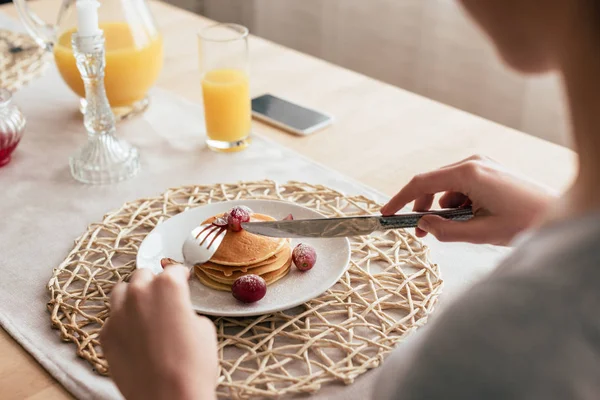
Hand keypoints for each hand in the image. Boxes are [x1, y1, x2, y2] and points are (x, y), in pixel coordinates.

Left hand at [100, 259, 217, 399]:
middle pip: (142, 275)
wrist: (170, 398)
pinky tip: (134, 335)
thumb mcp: (203, 328)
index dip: (181, 275)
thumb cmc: (193, 365)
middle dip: (154, 282)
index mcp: (167, 286)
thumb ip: (186, 310)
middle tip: (163, 296)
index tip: (183, 279)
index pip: (173, 269)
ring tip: (144, 309)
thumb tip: (179, 312)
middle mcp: (139, 293)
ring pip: (120, 291)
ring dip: (132, 295)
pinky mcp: (105, 335)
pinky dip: (122, 321)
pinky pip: (112, 319)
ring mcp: (118, 314)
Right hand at [380, 155, 555, 244]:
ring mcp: (481, 165)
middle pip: (432, 184)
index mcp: (468, 173)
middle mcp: (472, 163)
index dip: (399, 199)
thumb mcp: (481, 233)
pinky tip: (472, 220)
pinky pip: (460, 188)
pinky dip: (457, 205)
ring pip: (446, 188)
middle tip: (419, 234)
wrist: (561, 212)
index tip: (384, 214)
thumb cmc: (526, 221)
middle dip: (422, 208)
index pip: (421, 183)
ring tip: (456, 230)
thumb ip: (446, 231)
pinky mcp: (488, 172)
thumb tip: (422, 226)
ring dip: (442, 209)